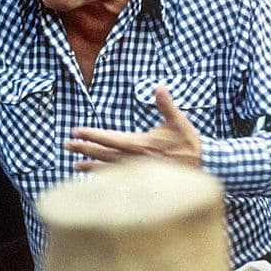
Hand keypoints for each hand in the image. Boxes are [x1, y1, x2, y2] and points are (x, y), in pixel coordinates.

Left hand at [64, 85, 201, 171]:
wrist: (204, 167)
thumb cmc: (189, 143)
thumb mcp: (179, 121)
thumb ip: (166, 104)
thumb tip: (159, 86)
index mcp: (140, 144)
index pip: (110, 138)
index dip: (91, 134)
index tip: (75, 131)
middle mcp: (134, 160)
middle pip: (103, 154)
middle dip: (84, 149)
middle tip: (66, 145)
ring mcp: (137, 174)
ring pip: (107, 171)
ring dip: (90, 168)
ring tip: (74, 166)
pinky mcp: (141, 183)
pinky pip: (117, 182)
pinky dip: (103, 181)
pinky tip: (95, 182)